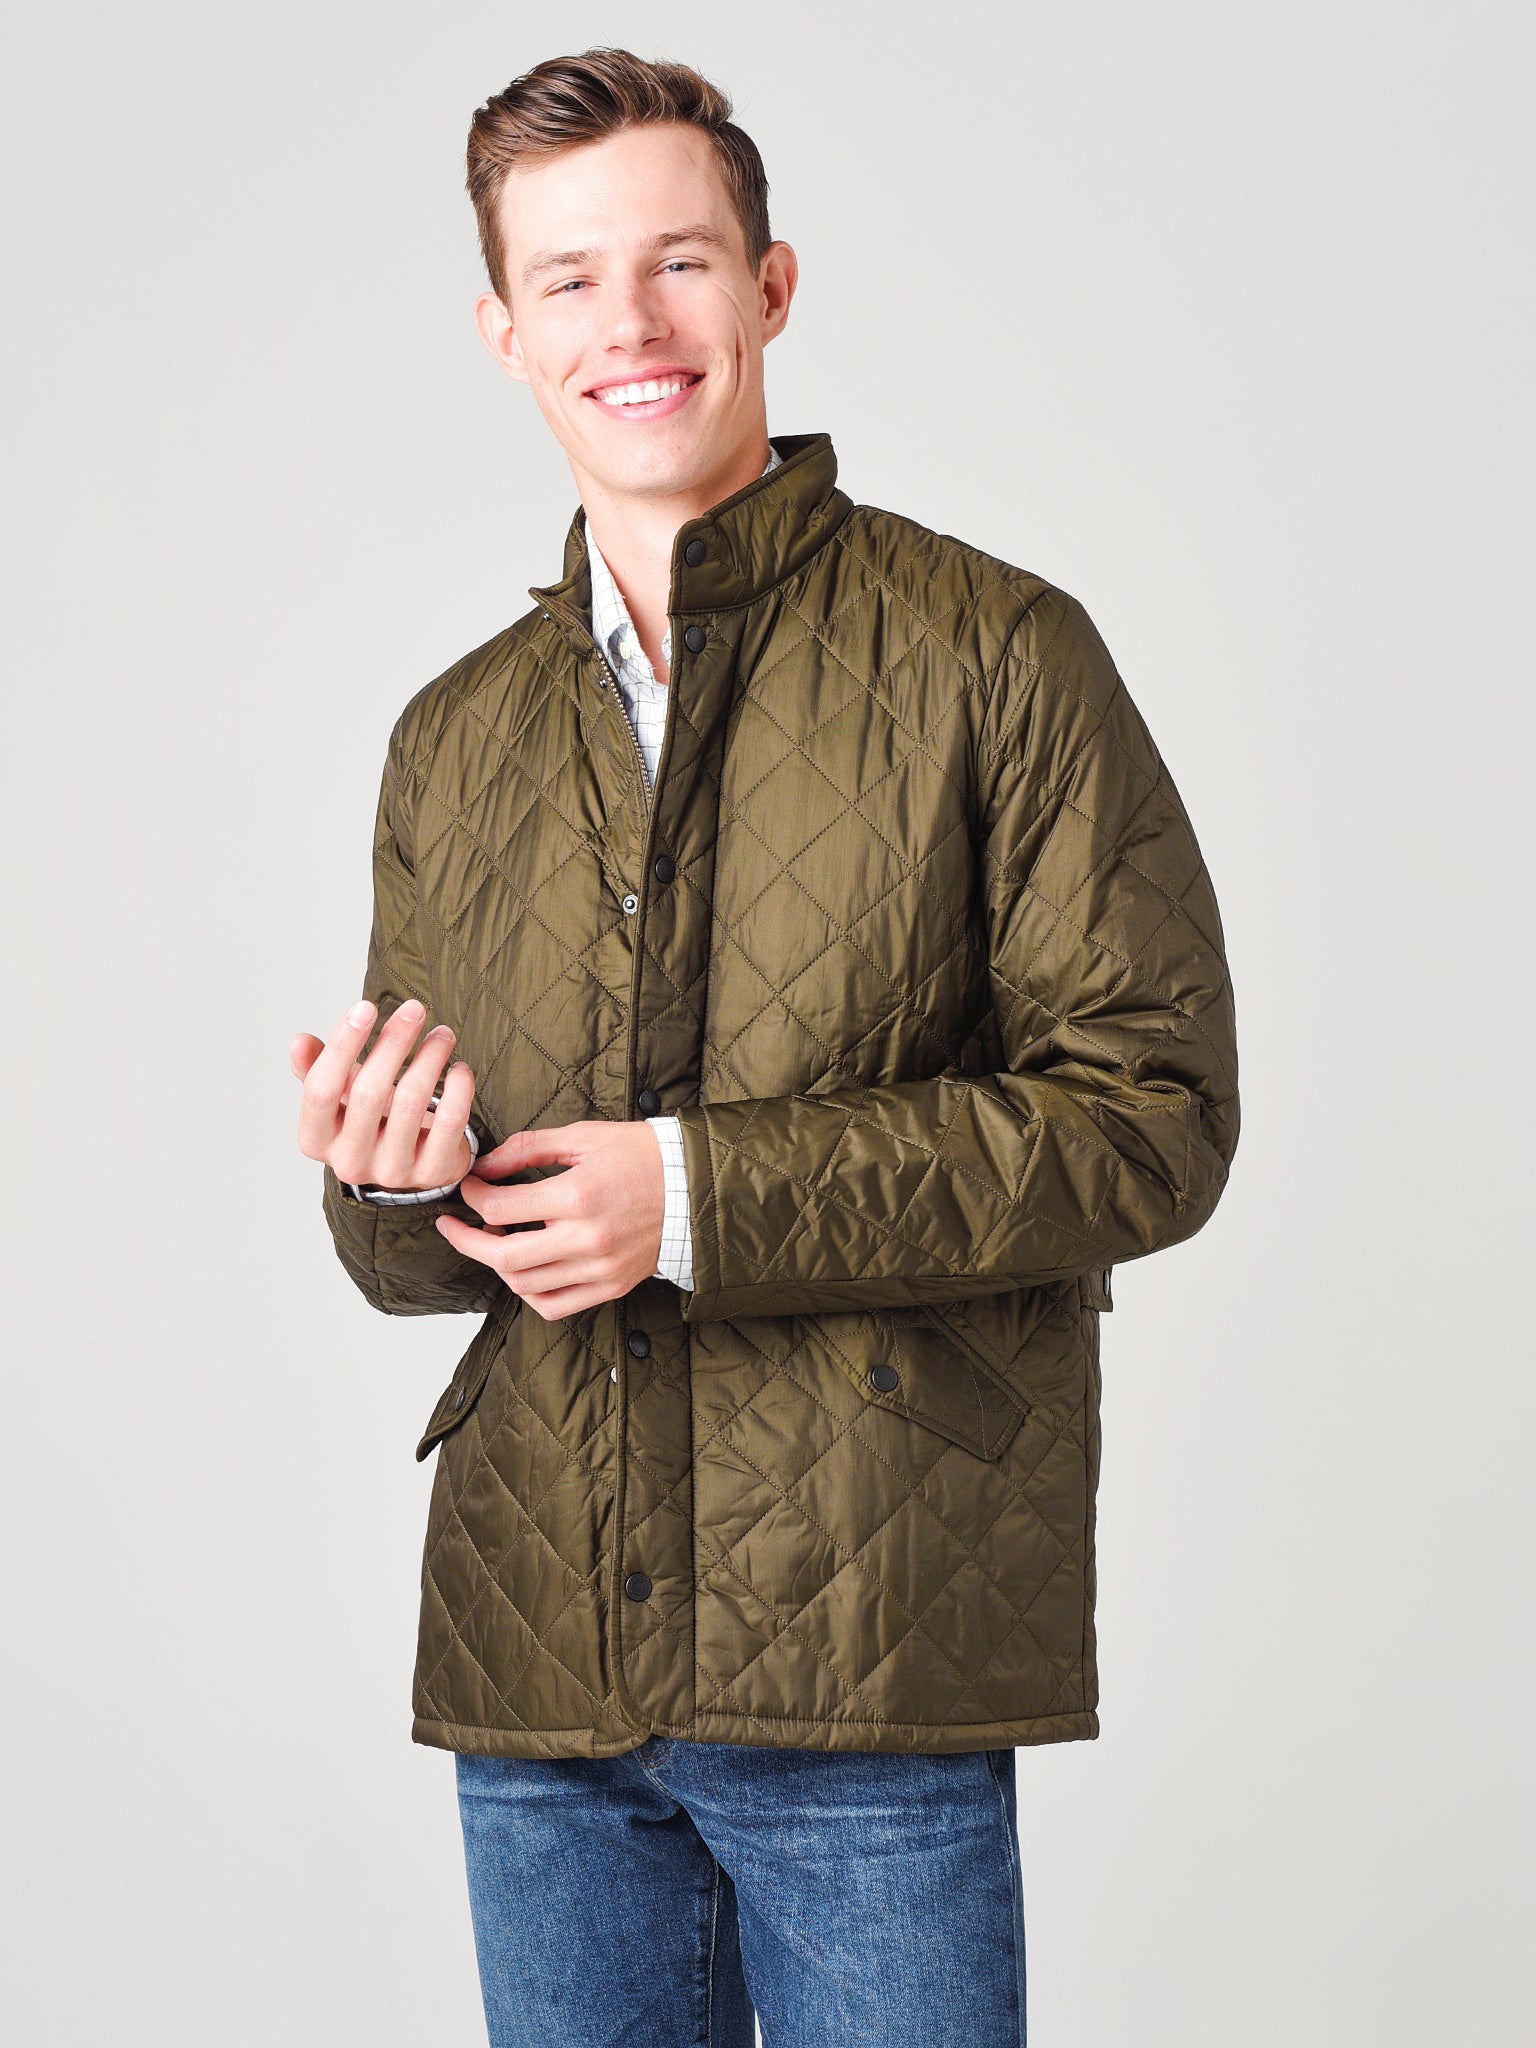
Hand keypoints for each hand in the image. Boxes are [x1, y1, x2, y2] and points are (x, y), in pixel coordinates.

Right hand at [290, 998, 476, 1191]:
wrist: (412, 1160)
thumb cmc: (370, 1119)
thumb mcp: (338, 1094)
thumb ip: (317, 1067)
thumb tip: (299, 1042)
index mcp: (316, 1140)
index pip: (320, 1089)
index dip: (342, 1045)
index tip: (366, 1007)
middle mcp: (349, 1162)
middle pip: (368, 1092)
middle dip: (394, 1042)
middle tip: (414, 1009)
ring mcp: (391, 1171)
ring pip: (411, 1102)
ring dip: (430, 1057)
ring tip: (442, 1034)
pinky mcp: (433, 1173)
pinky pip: (449, 1122)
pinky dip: (458, 1089)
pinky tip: (459, 1069)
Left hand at [434, 1120, 665, 1320]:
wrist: (695, 1188)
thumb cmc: (643, 1156)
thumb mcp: (585, 1136)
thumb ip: (528, 1148)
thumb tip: (485, 1164)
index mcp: (578, 1195)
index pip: (500, 1208)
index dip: (473, 1196)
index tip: (470, 1186)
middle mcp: (586, 1238)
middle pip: (503, 1255)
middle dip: (466, 1240)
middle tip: (453, 1225)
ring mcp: (599, 1268)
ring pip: (524, 1284)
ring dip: (497, 1264)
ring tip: (492, 1241)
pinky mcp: (610, 1286)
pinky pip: (554, 1306)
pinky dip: (529, 1293)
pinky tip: (524, 1271)